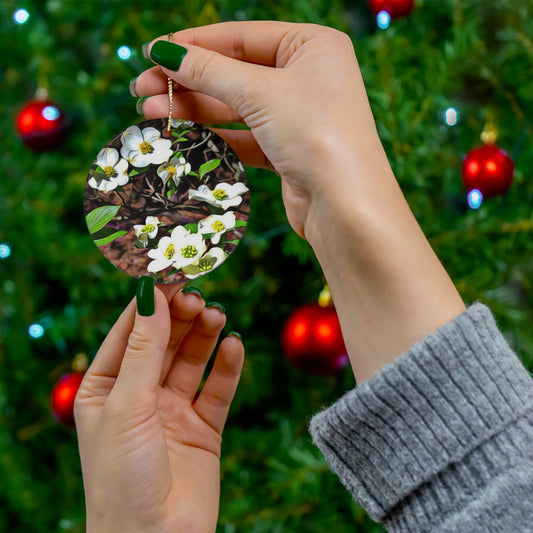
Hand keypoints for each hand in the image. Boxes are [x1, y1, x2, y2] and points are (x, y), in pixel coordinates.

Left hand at [75, 285, 243, 532]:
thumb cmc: (122, 477)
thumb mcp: (127, 404)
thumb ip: (144, 348)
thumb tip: (152, 294)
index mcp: (106, 387)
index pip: (130, 330)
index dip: (151, 300)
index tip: (171, 271)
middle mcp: (140, 394)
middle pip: (164, 340)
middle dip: (180, 316)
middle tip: (198, 296)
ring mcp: (173, 409)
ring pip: (192, 359)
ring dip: (204, 335)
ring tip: (216, 316)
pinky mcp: (203, 427)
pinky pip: (218, 388)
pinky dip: (228, 366)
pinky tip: (234, 346)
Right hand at [134, 22, 464, 382]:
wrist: (346, 207)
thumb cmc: (316, 135)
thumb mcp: (260, 93)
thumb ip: (209, 71)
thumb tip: (164, 52)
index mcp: (312, 46)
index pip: (242, 36)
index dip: (194, 44)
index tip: (153, 53)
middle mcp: (308, 77)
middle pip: (235, 73)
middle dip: (187, 81)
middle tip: (142, 89)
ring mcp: (298, 116)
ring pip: (236, 107)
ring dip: (194, 109)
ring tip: (150, 111)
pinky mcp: (288, 150)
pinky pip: (244, 135)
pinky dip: (213, 135)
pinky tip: (181, 134)